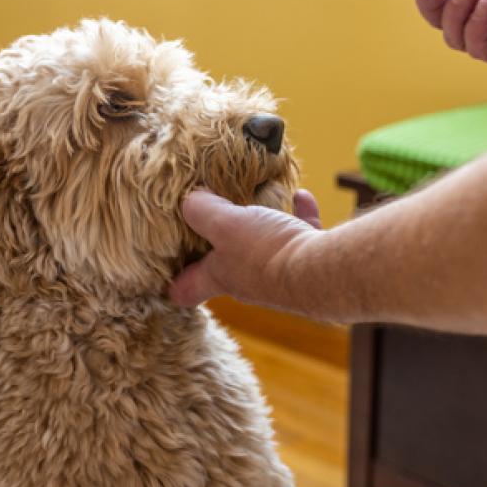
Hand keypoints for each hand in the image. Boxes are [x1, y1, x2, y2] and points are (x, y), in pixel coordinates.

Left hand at [170, 189, 322, 307]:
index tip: (163, 267)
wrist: (324, 271)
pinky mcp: (309, 263)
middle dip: (217, 247)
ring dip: (261, 225)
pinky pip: (300, 234)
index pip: (185, 290)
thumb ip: (203, 211)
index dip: (173, 281)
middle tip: (210, 221)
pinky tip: (300, 196)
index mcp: (220, 277)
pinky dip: (298, 214)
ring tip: (257, 200)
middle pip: (225, 267)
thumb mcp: (225, 224)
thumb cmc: (266, 252)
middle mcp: (249, 281)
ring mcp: (280, 275)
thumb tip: (188, 200)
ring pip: (264, 248)